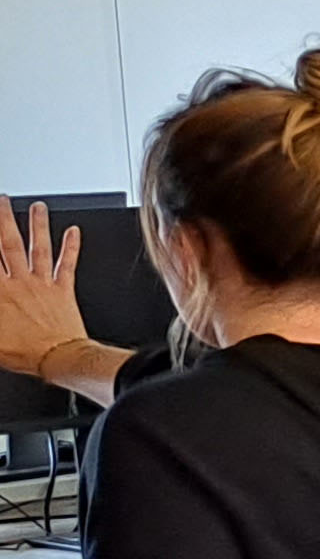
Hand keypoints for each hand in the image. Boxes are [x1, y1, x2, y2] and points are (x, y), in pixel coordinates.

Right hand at [0, 202, 88, 381]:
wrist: (58, 358)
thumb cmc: (24, 351)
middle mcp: (20, 282)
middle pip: (7, 243)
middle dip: (3, 219)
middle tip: (2, 200)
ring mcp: (43, 284)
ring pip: (37, 247)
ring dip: (37, 225)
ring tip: (38, 206)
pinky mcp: (63, 290)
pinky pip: (68, 264)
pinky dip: (71, 246)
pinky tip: (74, 231)